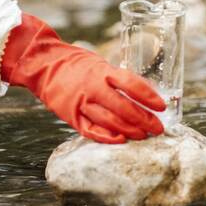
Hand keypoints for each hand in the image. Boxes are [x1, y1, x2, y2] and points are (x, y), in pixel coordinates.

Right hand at [1, 13, 165, 143]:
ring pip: (109, 121)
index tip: (161, 106)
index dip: (148, 96)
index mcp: (102, 72)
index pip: (130, 84)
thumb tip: (146, 95)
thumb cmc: (78, 66)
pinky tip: (121, 140)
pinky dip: (107, 137)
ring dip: (130, 130)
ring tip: (144, 135)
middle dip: (144, 119)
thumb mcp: (100, 65)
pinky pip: (91, 130)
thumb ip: (119, 80)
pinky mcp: (71, 117)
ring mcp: (81, 103)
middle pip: (123, 107)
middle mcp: (92, 88)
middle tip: (159, 128)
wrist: (44, 66)